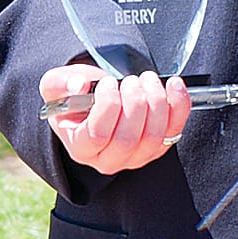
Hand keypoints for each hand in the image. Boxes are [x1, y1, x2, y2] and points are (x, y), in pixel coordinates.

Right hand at [40, 65, 188, 174]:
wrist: (98, 101)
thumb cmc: (77, 96)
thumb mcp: (58, 85)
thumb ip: (61, 82)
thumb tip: (80, 85)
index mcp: (80, 148)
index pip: (96, 135)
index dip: (107, 106)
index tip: (107, 83)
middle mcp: (108, 160)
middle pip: (127, 139)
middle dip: (134, 103)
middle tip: (131, 80)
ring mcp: (136, 157)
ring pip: (153, 137)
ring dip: (156, 102)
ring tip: (147, 79)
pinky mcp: (159, 147)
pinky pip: (175, 129)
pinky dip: (179, 105)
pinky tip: (174, 84)